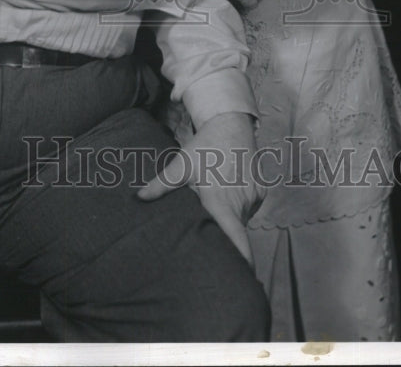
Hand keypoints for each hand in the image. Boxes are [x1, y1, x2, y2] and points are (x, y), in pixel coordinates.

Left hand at [138, 111, 262, 265]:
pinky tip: (227, 192)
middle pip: (235, 230)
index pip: (235, 236)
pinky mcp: (261, 191)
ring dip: (230, 218)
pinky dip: (238, 207)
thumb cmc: (206, 146)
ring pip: (241, 219)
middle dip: (225, 237)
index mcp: (222, 199)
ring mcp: (254, 196)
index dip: (241, 258)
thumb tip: (139, 198)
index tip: (244, 276)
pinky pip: (249, 208)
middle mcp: (241, 200)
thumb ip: (162, 184)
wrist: (232, 123)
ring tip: (215, 205)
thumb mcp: (182, 164)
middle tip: (210, 238)